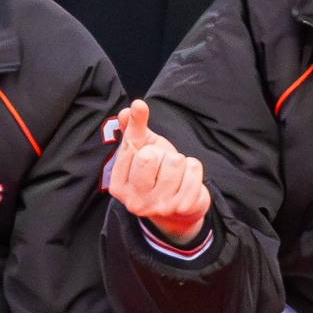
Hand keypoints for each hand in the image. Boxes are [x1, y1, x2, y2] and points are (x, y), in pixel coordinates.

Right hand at [103, 101, 211, 244]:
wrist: (178, 204)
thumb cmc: (156, 171)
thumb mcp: (142, 148)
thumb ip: (135, 127)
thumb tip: (133, 105)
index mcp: (118, 186)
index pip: (131, 149)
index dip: (144, 145)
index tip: (148, 152)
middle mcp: (135, 201)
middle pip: (151, 156)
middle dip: (161, 154)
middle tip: (162, 166)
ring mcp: (159, 206)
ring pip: (175, 161)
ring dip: (179, 162)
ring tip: (174, 174)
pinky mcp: (183, 206)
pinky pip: (194, 168)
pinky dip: (194, 169)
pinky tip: (186, 180)